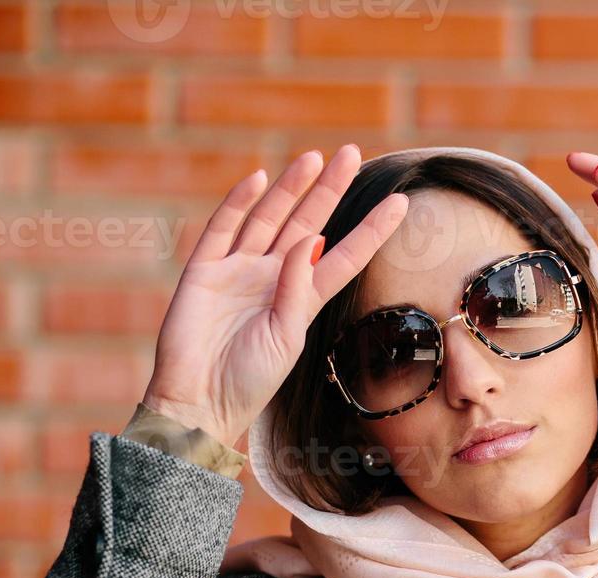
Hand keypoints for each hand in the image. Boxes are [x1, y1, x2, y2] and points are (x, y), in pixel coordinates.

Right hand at [141, 144, 408, 446]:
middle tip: (352, 154)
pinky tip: (259, 178)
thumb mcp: (286, 339)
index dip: (371, 230)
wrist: (197, 403)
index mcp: (302, 300)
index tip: (400, 203)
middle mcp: (273, 279)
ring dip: (291, 189)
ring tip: (314, 158)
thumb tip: (311, 239)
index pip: (345, 256)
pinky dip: (239, 202)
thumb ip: (298, 289)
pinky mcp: (204, 271)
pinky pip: (223, 228)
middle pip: (307, 224)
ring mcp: (238, 271)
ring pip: (269, 218)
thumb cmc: (249, 382)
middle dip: (329, 190)